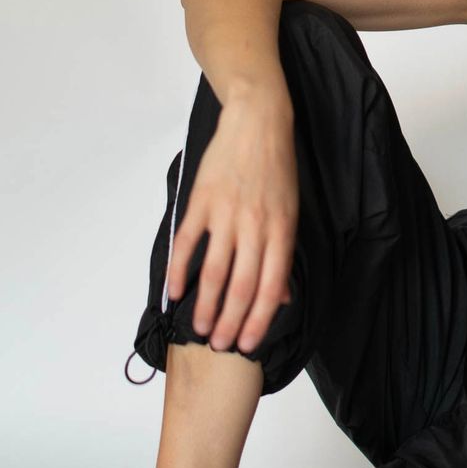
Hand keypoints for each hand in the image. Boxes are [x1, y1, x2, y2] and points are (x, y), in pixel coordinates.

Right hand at [166, 91, 299, 356]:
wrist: (257, 122)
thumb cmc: (277, 168)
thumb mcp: (291, 211)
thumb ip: (283, 254)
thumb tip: (281, 296)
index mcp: (282, 230)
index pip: (272, 287)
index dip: (260, 320)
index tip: (249, 344)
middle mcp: (255, 226)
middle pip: (243, 286)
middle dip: (231, 323)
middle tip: (220, 345)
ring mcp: (226, 214)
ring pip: (215, 272)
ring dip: (206, 306)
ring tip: (200, 328)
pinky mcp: (202, 202)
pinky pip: (188, 243)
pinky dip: (180, 271)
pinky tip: (175, 292)